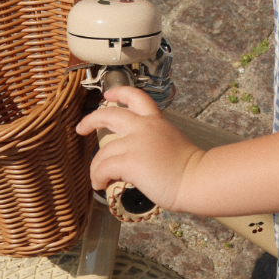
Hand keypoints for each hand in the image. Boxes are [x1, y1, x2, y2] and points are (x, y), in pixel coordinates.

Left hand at [76, 87, 203, 210]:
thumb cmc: (190, 169)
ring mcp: (136, 143)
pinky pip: (102, 168)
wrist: (196, 179)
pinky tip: (101, 185)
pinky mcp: (130, 161)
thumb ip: (155, 141)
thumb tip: (141, 155)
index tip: (108, 95)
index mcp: (156, 121)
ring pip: (102, 151)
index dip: (120, 93)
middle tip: (81, 128)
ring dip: (96, 167)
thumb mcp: (172, 142)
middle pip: (110, 114)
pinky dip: (98, 178)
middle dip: (91, 120)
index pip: (137, 97)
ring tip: (98, 179)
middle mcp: (144, 127)